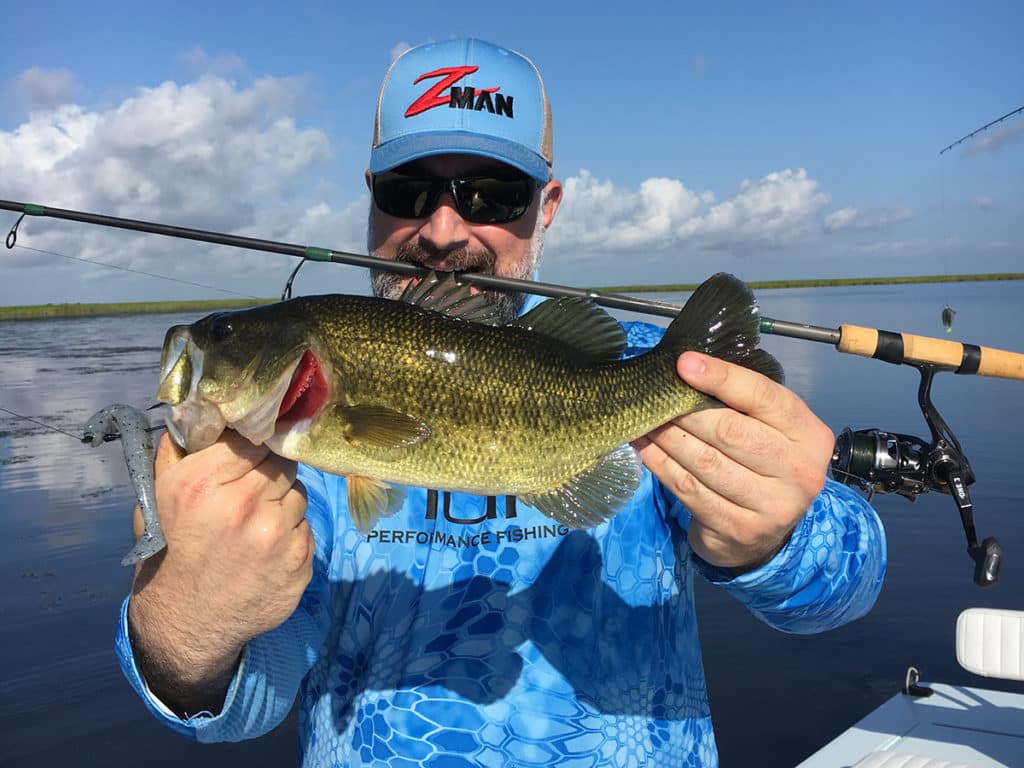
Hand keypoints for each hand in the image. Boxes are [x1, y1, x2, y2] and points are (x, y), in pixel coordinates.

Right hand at [128, 430, 312, 713]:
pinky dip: (292, 531)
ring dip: (284, 500)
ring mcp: (277, 537)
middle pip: (283, 462)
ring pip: (300, 492)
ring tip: (259, 519)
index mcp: (206, 485)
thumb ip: (178, 451)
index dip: (257, 442)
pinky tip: (268, 546)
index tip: (253, 450)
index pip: (255, 438)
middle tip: (256, 484)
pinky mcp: (301, 562)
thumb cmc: (171, 551)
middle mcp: (245, 507)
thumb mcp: (159, 497)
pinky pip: (307, 527)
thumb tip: (198, 410)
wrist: (186, 621)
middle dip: (271, 469)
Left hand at [634, 351, 834, 571]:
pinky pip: (689, 489)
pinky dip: (660, 464)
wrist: (767, 532)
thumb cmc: (763, 463)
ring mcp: (771, 506)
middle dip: (685, 410)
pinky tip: (644, 447)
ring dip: (667, 437)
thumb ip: (743, 403)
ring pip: (705, 461)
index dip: (722, 377)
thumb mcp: (769, 429)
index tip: (683, 364)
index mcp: (810, 436)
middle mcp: (798, 472)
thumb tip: (688, 367)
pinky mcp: (739, 530)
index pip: (764, 398)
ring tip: (643, 419)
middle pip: (729, 431)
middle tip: (655, 397)